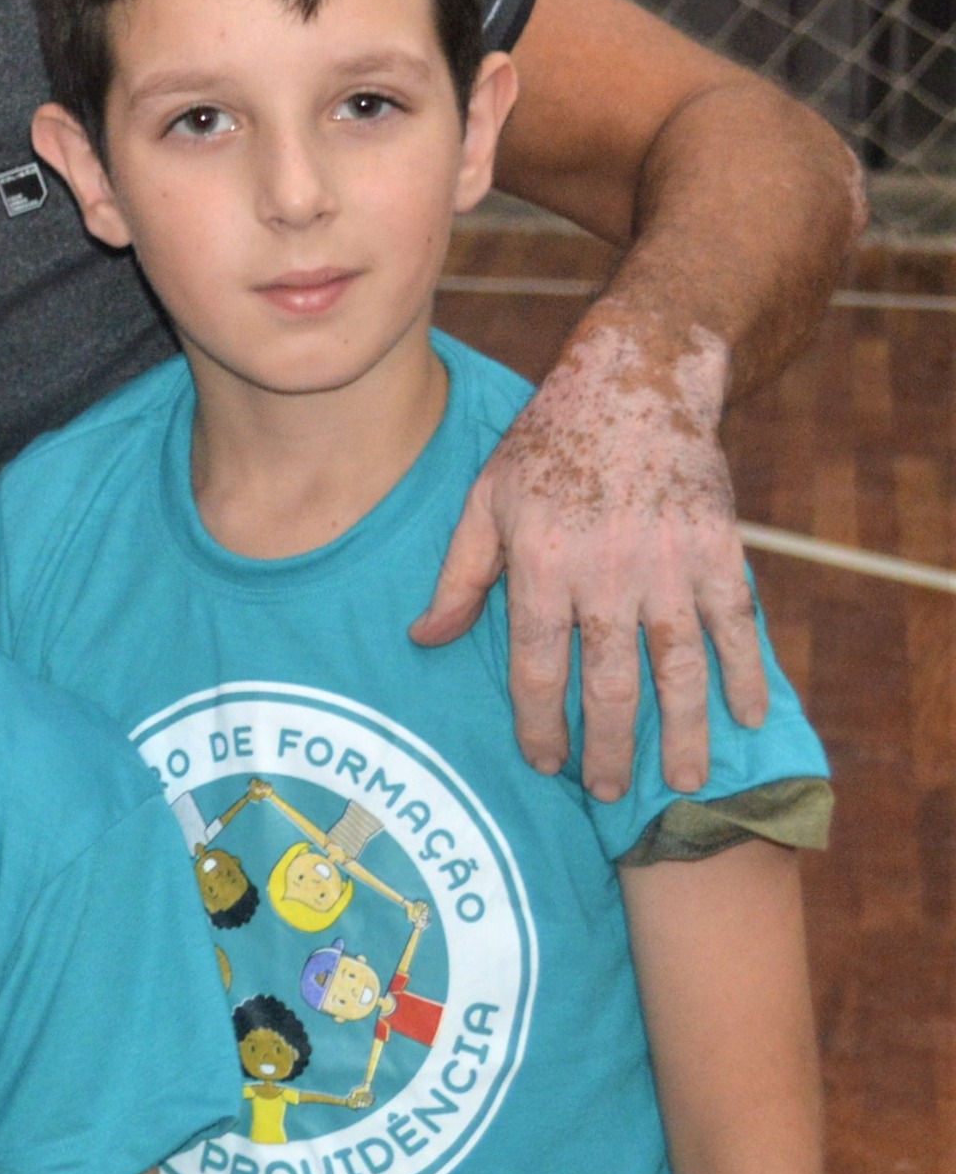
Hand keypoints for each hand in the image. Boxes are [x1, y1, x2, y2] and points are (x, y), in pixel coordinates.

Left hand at [414, 311, 761, 799]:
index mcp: (541, 566)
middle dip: (608, 747)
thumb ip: (459, 577)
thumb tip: (425, 639)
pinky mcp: (718, 550)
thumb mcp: (484, 501)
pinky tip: (747, 717)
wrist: (633, 382)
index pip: (536, 667)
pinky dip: (746, 674)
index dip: (540, 724)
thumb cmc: (546, 445)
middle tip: (606, 791)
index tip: (545, 762)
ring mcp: (668, 565)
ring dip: (682, 732)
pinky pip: (737, 625)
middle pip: (609, 683)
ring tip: (682, 781)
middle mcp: (605, 574)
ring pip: (679, 669)